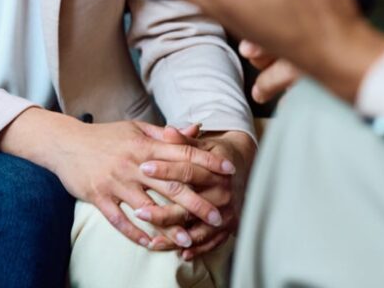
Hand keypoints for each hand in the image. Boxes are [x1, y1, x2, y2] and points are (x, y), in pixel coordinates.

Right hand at [0, 111, 236, 249]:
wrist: (65, 142)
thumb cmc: (105, 136)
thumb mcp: (136, 129)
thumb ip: (166, 133)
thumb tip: (196, 129)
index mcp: (145, 144)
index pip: (183, 153)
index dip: (208, 162)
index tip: (229, 171)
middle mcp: (133, 163)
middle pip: (171, 184)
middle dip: (197, 202)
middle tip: (219, 216)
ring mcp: (116, 182)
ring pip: (147, 207)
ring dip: (169, 225)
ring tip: (188, 240)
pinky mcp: (99, 197)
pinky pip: (120, 220)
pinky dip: (136, 233)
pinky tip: (151, 244)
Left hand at [135, 126, 255, 260]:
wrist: (244, 167)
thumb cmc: (216, 154)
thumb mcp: (203, 145)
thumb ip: (184, 142)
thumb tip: (168, 130)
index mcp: (216, 171)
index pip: (188, 170)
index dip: (165, 169)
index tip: (143, 167)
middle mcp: (223, 194)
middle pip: (190, 206)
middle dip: (163, 211)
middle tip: (138, 212)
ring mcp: (227, 214)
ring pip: (198, 230)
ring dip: (174, 237)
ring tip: (151, 241)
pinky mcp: (229, 228)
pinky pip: (211, 243)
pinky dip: (196, 250)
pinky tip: (178, 253)